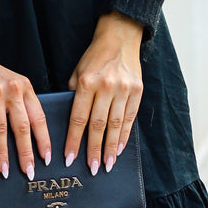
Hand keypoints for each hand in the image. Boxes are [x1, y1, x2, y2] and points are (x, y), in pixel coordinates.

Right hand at [0, 56, 51, 180]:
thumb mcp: (13, 82)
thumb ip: (22, 102)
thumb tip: (31, 133)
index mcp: (25, 87)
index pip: (39, 118)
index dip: (43, 140)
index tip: (47, 158)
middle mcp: (12, 91)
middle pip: (22, 128)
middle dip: (26, 153)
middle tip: (28, 171)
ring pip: (2, 131)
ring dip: (4, 154)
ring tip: (6, 170)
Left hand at [65, 11, 143, 176]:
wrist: (120, 38)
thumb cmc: (94, 57)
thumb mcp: (77, 72)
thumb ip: (74, 95)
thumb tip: (71, 122)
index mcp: (86, 82)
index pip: (78, 118)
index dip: (73, 140)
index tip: (69, 158)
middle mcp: (105, 86)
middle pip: (98, 125)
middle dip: (93, 150)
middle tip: (91, 169)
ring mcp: (123, 89)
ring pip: (115, 125)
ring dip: (110, 148)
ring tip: (106, 165)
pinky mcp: (137, 90)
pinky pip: (130, 118)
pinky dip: (124, 135)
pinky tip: (119, 149)